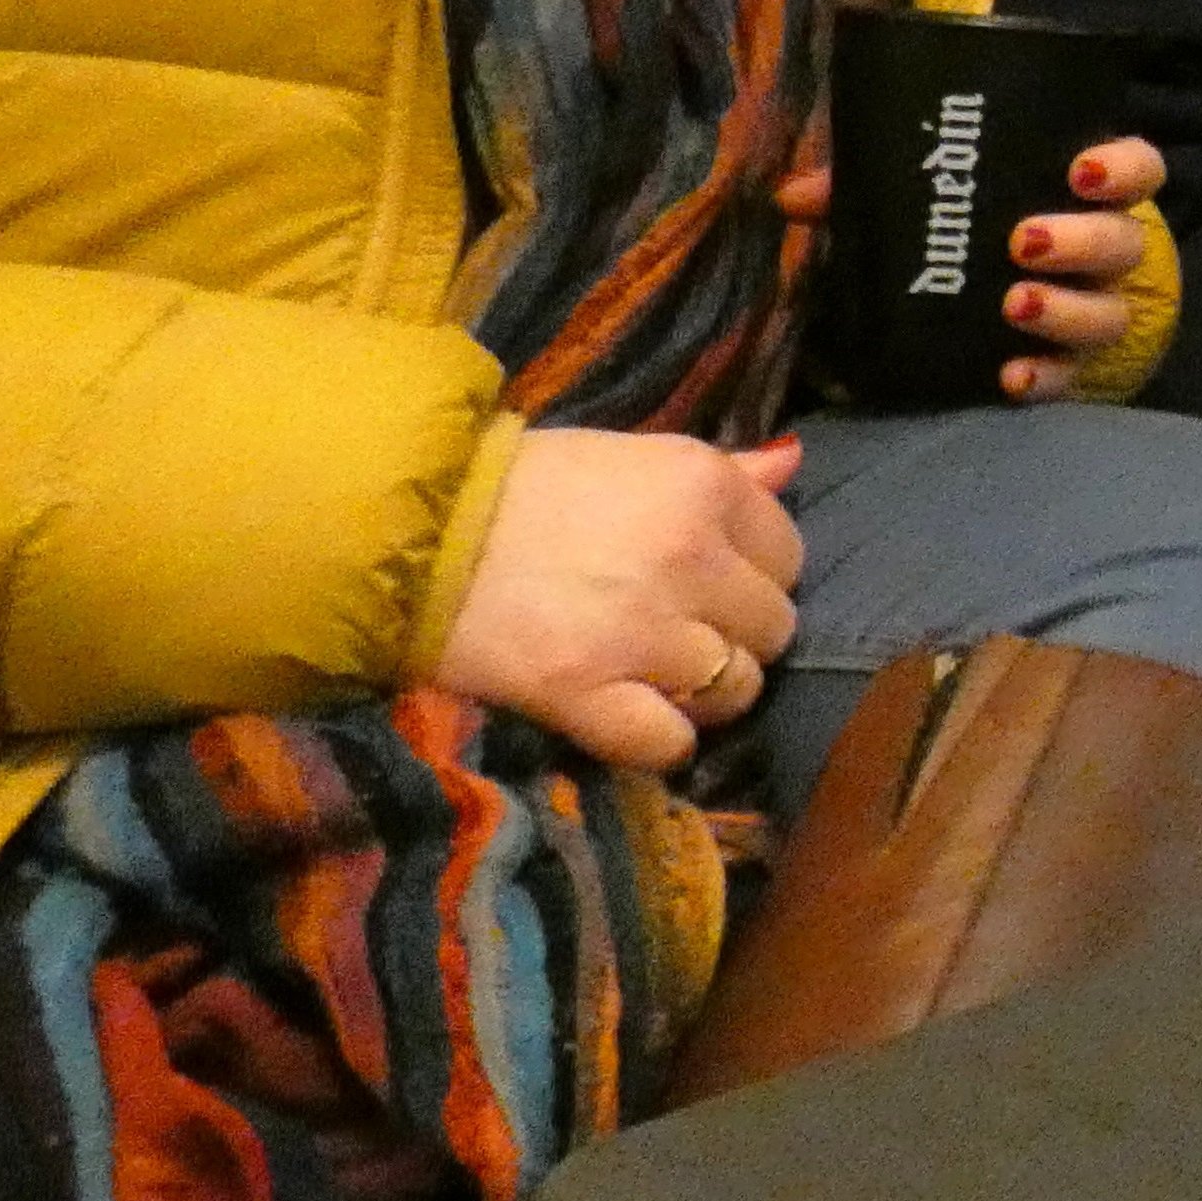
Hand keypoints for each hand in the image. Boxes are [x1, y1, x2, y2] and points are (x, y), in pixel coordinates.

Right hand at [432, 429, 805, 769]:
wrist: (410, 534)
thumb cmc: (522, 486)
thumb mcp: (629, 456)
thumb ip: (721, 469)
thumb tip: (791, 466)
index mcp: (702, 485)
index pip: (788, 554)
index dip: (755, 574)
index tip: (715, 582)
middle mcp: (689, 556)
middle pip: (773, 627)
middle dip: (735, 634)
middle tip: (683, 631)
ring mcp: (643, 631)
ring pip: (737, 689)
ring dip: (705, 692)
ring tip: (658, 676)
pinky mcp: (587, 695)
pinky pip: (672, 744)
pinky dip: (660, 741)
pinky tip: (631, 716)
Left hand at [776, 135, 1165, 402]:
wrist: (990, 313)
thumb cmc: (964, 233)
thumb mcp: (924, 202)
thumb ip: (864, 191)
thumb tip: (794, 196)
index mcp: (1084, 195)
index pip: (1139, 169)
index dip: (1123, 167)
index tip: (1080, 169)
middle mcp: (1104, 254)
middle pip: (1124, 242)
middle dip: (1081, 240)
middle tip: (1024, 241)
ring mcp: (1095, 313)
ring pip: (1109, 312)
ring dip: (1066, 308)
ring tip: (1015, 305)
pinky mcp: (1072, 369)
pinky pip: (1072, 378)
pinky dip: (1044, 377)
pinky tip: (1010, 377)